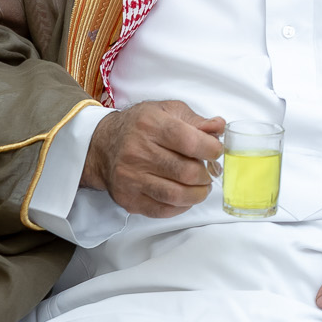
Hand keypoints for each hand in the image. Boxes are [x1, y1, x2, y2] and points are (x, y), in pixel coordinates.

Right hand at [82, 100, 225, 217]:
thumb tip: (219, 127)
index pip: (191, 142)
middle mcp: (137, 152)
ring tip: (201, 186)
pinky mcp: (128, 199)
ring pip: (177, 195)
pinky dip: (181, 206)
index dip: (212, 150)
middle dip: (206, 174)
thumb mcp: (167, 111)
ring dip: (198, 193)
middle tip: (208, 171)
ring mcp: (131, 178)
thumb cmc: (140, 126)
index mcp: (150, 125)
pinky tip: (185, 196)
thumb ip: (196, 120)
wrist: (102, 145)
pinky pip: (163, 210)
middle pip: (187, 172)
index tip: (216, 152)